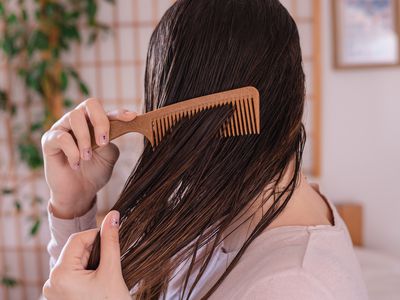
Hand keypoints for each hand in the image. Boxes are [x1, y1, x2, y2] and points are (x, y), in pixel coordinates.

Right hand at [41, 98, 136, 217]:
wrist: (79, 193)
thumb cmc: (95, 171)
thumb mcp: (109, 154)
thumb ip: (112, 138)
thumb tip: (121, 125)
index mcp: (94, 123)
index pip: (107, 112)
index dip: (119, 113)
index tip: (132, 117)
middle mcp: (78, 121)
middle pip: (90, 104)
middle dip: (100, 121)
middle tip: (103, 142)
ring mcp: (62, 128)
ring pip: (74, 116)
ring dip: (85, 138)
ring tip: (87, 157)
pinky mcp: (49, 140)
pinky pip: (61, 137)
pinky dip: (72, 151)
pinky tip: (76, 164)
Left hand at [42, 211, 130, 299]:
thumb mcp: (112, 270)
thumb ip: (111, 240)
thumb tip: (114, 215)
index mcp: (60, 275)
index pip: (78, 239)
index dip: (97, 234)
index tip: (113, 236)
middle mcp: (51, 282)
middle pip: (75, 250)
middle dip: (95, 250)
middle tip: (111, 261)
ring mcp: (54, 291)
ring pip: (75, 261)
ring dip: (91, 261)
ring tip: (105, 273)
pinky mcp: (60, 296)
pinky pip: (72, 274)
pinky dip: (87, 271)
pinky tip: (98, 281)